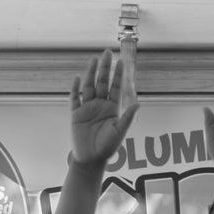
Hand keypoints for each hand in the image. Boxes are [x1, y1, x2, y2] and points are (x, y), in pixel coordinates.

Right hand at [69, 50, 136, 167]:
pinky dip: (75, 88)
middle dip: (105, 68)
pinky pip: (75, 98)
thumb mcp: (119, 132)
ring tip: (94, 59)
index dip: (117, 74)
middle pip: (102, 83)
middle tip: (107, 53)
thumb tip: (139, 104)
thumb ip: (127, 117)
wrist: (91, 160)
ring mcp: (87, 108)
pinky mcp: (76, 114)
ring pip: (89, 86)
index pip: (115, 87)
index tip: (120, 61)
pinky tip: (77, 77)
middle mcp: (100, 105)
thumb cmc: (107, 148)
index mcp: (112, 108)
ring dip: (91, 73)